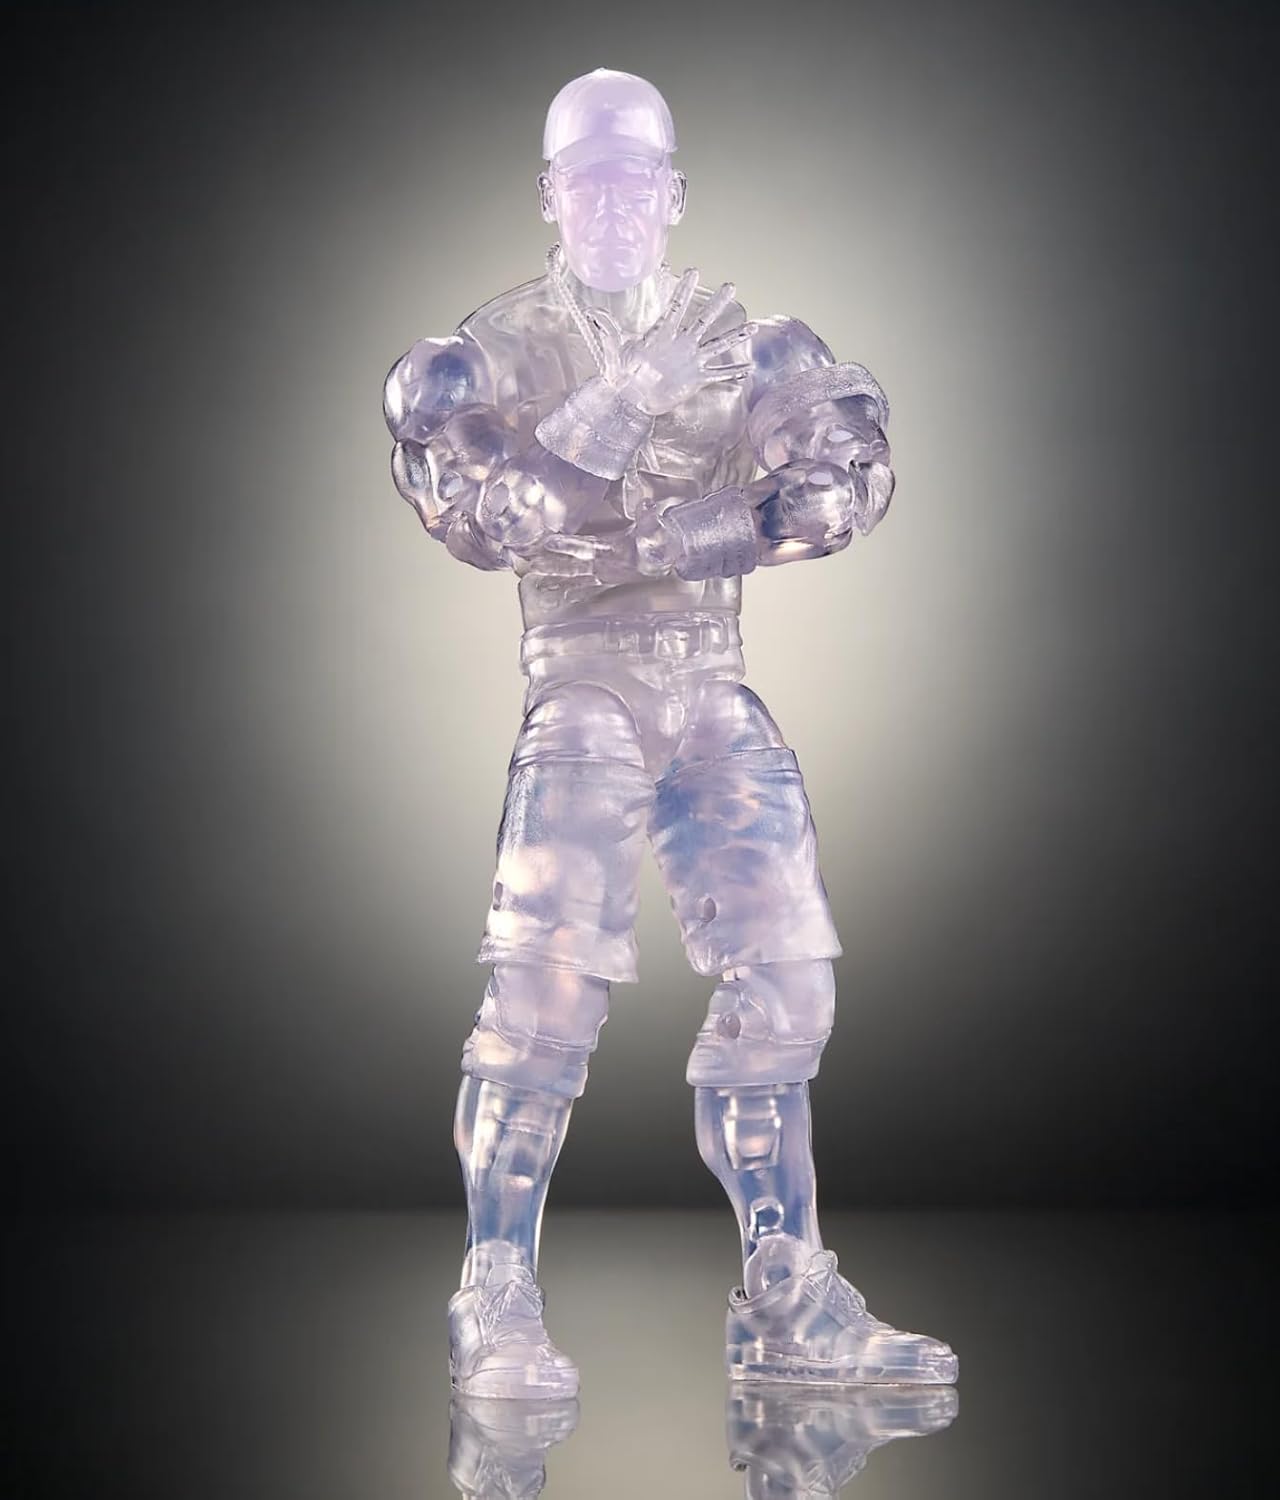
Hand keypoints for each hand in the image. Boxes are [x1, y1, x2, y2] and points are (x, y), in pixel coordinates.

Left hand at [611, 271, 755, 416]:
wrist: (629, 400)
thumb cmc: (620, 375)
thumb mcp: (613, 352)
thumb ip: (608, 333)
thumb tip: (593, 313)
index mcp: (662, 334)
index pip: (676, 307)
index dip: (684, 289)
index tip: (693, 270)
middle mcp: (680, 343)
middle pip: (702, 320)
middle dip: (717, 304)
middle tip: (731, 286)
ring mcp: (690, 361)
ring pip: (716, 345)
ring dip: (733, 336)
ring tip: (751, 327)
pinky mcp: (695, 379)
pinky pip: (717, 374)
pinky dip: (732, 372)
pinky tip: (748, 368)